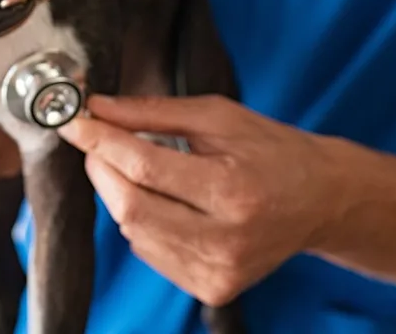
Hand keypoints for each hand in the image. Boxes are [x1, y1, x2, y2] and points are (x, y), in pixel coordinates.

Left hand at [57, 94, 342, 307]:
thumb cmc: (273, 151)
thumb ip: (153, 112)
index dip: (100, 142)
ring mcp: (218, 271)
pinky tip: (161, 200)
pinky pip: (149, 252)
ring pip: (134, 232)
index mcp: (232, 189)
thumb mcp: (218, 116)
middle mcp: (226, 239)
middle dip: (102, 169)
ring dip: (119, 195)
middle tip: (96, 141)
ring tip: (136, 167)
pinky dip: (141, 222)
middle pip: (131, 208)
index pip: (145, 167)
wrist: (321, 201)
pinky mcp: (212, 288)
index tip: (74, 122)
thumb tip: (98, 107)